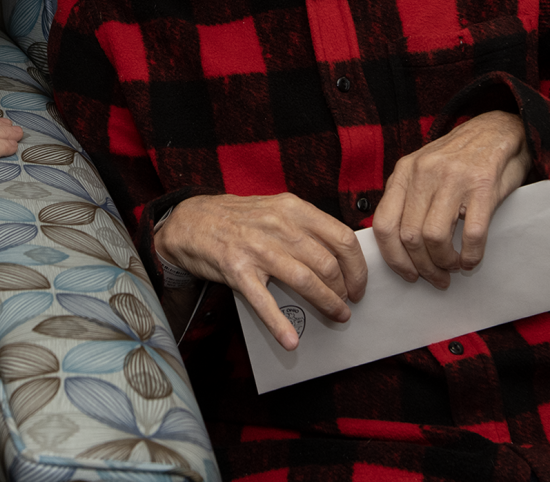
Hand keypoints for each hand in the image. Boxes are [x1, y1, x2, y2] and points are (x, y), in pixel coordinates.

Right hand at [155, 193, 366, 350]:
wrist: (190, 220)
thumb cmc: (237, 218)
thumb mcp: (275, 208)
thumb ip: (304, 226)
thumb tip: (340, 256)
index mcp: (292, 208)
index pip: (341, 237)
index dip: (357, 266)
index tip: (359, 282)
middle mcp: (277, 225)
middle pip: (327, 263)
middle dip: (344, 289)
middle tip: (347, 302)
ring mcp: (256, 248)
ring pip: (305, 281)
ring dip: (327, 304)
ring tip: (337, 315)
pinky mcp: (237, 270)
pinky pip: (263, 301)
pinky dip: (279, 324)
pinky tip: (291, 341)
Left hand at [372, 110, 531, 288]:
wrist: (498, 129)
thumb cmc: (459, 158)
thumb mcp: (423, 170)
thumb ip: (408, 198)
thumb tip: (398, 245)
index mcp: (404, 172)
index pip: (384, 223)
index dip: (393, 257)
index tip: (408, 274)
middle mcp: (424, 174)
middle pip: (409, 236)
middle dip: (422, 267)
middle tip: (437, 278)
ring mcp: (453, 179)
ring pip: (434, 237)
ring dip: (444, 262)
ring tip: (453, 267)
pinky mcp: (483, 186)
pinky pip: (471, 233)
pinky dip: (470, 255)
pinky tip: (471, 259)